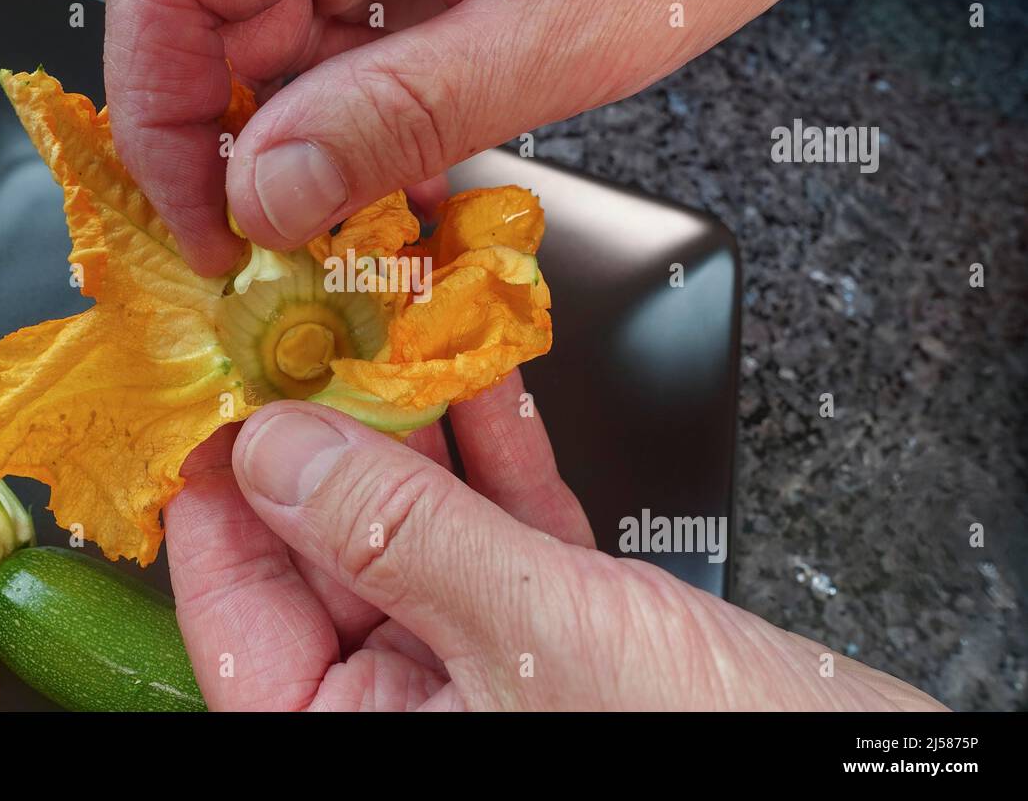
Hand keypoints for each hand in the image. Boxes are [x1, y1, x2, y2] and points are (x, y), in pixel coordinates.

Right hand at [105, 0, 1027, 274]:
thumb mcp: (559, 27)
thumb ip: (398, 113)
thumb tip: (267, 193)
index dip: (166, 111)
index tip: (207, 222)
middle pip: (209, 4)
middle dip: (241, 137)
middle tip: (285, 245)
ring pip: (271, 25)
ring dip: (304, 132)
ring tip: (356, 216)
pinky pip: (338, 24)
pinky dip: (356, 103)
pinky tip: (393, 160)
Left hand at [165, 371, 944, 709]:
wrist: (855, 766)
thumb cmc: (708, 750)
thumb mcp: (529, 634)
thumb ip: (397, 538)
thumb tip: (281, 451)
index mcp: (364, 735)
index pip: (245, 613)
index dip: (224, 499)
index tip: (223, 401)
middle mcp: (410, 704)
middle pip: (327, 546)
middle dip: (329, 430)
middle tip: (315, 327)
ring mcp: (482, 656)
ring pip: (415, 518)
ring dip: (414, 417)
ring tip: (395, 321)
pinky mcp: (556, 619)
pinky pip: (498, 518)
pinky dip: (493, 444)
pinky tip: (479, 371)